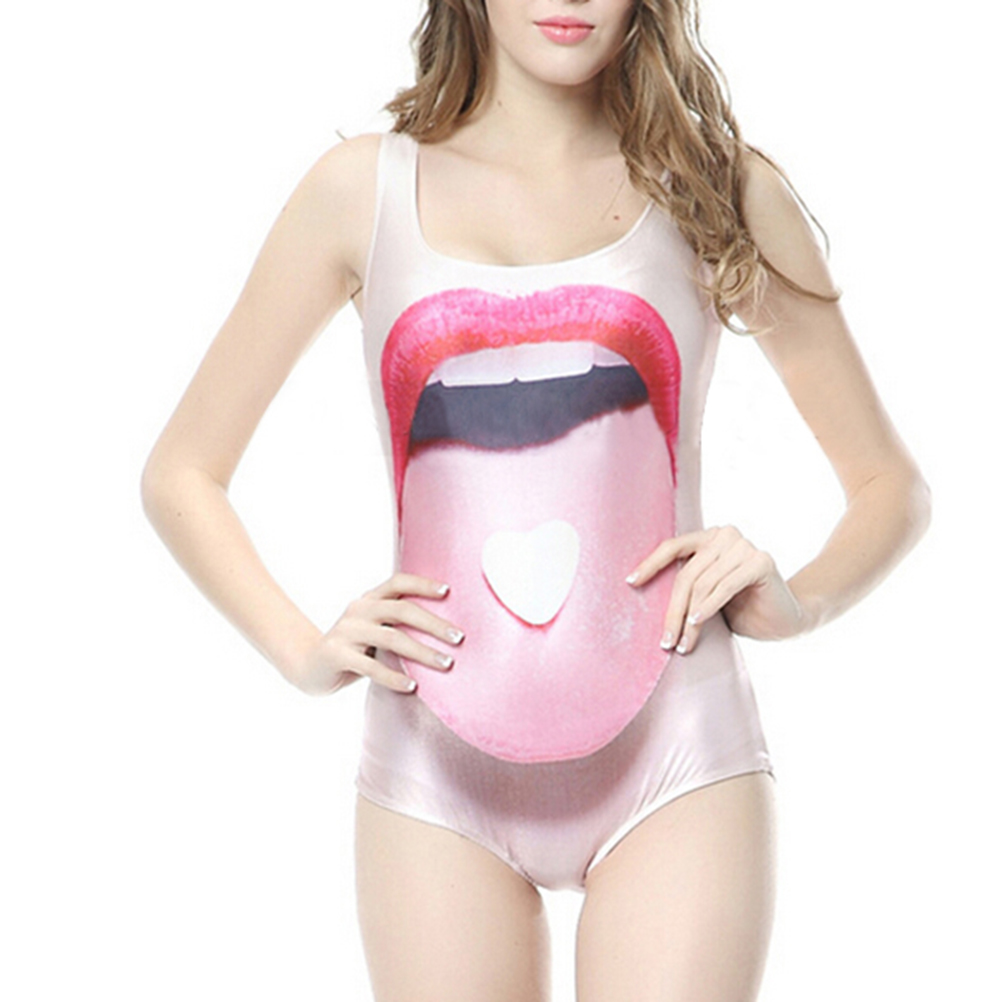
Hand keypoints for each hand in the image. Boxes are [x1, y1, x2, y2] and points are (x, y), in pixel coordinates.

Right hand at [290, 572, 464, 695]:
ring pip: (391, 638)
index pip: (398, 582)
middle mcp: (358, 610)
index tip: (449, 591)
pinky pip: (371, 667)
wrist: (308, 666)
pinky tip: (413, 686)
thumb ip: (397, 624)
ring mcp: (346, 632)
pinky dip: (395, 677)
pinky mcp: (337, 655)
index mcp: (369, 599)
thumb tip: (445, 630)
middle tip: (459, 638)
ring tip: (446, 664)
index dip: (422, 584)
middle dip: (434, 624)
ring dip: (422, 652)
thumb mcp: (373, 629)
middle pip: (401, 610)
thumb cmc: (354, 648)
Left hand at [626, 525, 807, 653]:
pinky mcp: (761, 561)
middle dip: (673, 611)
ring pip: (702, 584)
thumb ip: (687, 584)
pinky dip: (708, 607)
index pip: (673, 547)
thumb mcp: (706, 594)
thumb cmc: (741, 609)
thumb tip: (640, 590)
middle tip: (665, 642)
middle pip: (686, 574)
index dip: (650, 565)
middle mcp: (725, 535)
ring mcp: (744, 545)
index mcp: (709, 537)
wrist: (785, 621)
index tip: (631, 584)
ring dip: (690, 619)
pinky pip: (724, 587)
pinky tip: (696, 624)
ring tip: (683, 645)